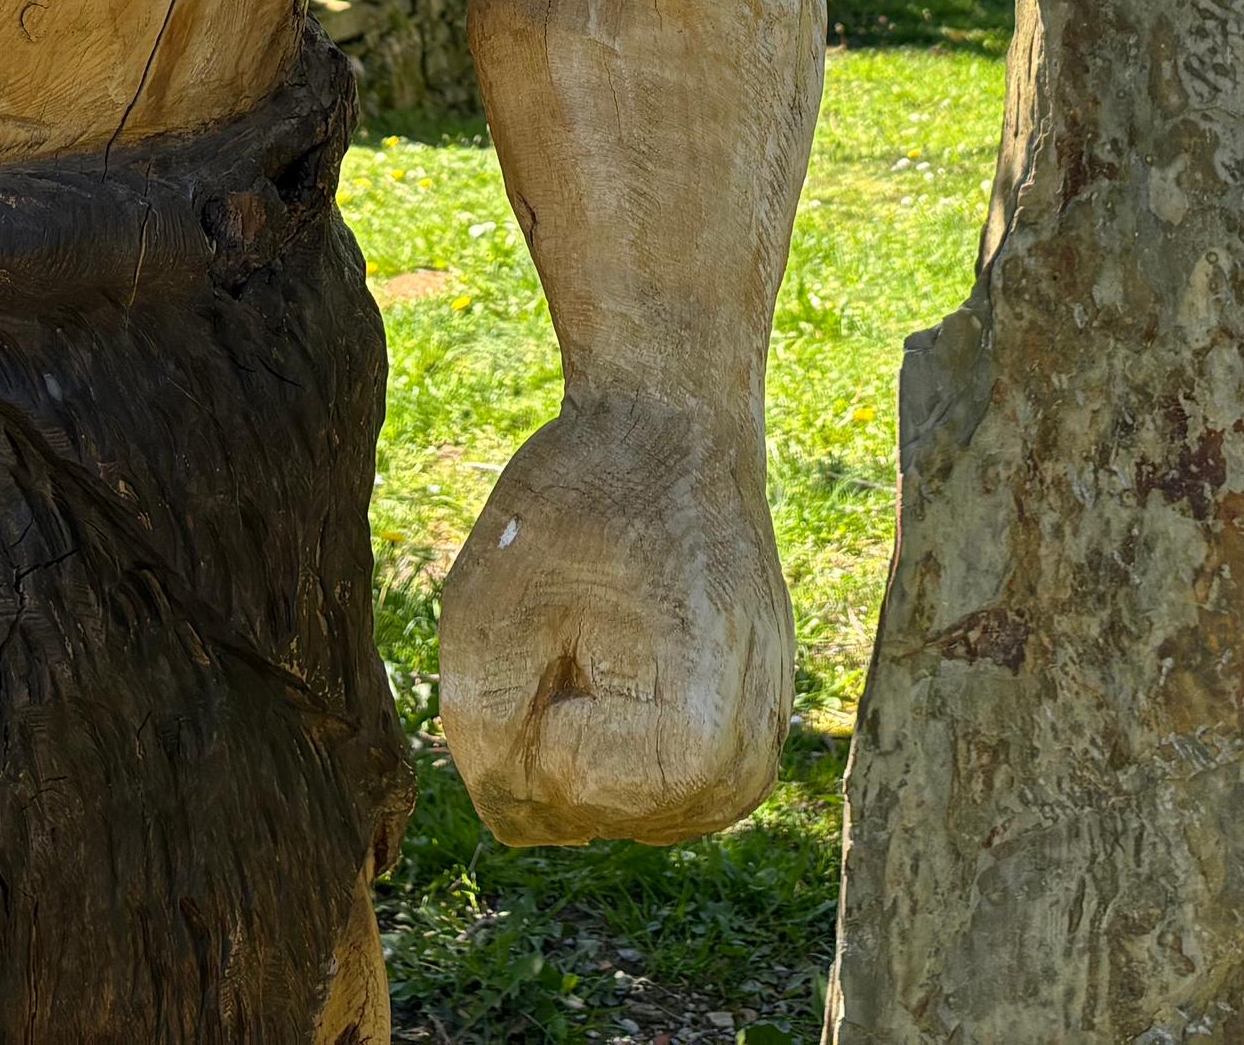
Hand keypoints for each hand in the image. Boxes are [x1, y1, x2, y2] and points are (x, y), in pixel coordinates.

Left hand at [437, 394, 792, 846]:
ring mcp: (758, 753)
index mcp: (693, 752)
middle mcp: (743, 772)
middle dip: (549, 727)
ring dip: (580, 730)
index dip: (519, 709)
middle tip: (585, 617)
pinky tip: (625, 646)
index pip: (542, 803)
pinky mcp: (754, 728)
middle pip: (579, 816)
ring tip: (606, 628)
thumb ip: (486, 753)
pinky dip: (613, 726)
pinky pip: (646, 776)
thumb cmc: (581, 505)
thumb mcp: (487, 621)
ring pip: (608, 803)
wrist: (676, 424)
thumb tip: (525, 819)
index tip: (565, 617)